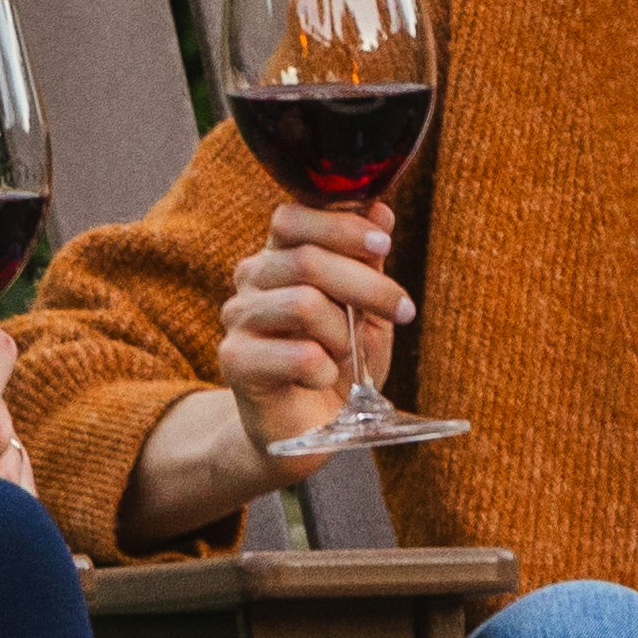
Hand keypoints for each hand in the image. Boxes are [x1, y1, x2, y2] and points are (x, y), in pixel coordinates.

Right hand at [223, 199, 409, 457]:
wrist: (309, 427)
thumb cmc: (340, 361)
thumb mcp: (366, 308)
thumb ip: (368, 260)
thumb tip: (379, 209)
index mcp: (279, 256)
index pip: (292, 217)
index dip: (340, 226)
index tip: (384, 246)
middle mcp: (252, 279)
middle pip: (306, 260)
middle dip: (367, 285)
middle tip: (402, 310)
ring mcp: (238, 318)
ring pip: (303, 304)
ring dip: (343, 333)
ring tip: (346, 354)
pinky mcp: (235, 361)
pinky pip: (298, 355)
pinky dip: (326, 369)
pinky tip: (322, 379)